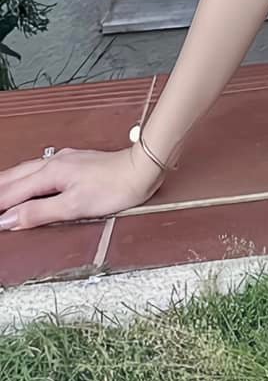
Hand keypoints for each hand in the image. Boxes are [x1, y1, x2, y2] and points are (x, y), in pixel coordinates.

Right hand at [0, 143, 163, 230]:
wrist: (141, 170)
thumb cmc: (113, 188)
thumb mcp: (73, 207)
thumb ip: (38, 213)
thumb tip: (9, 220)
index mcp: (50, 174)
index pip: (12, 193)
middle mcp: (54, 163)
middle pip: (15, 177)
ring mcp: (65, 160)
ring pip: (26, 170)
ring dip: (9, 182)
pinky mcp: (75, 162)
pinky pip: (39, 169)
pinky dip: (24, 178)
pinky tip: (26, 181)